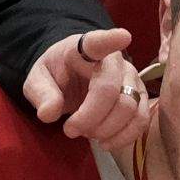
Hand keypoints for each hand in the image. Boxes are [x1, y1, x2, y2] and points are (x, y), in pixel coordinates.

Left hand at [22, 28, 148, 148]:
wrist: (72, 78)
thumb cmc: (57, 74)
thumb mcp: (37, 80)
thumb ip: (41, 93)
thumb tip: (48, 113)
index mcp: (85, 48)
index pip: (99, 42)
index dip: (111, 40)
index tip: (123, 37)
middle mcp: (115, 60)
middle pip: (112, 91)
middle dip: (90, 118)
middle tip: (69, 130)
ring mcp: (132, 78)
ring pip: (130, 108)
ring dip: (106, 129)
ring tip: (87, 135)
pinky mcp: (140, 97)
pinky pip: (141, 120)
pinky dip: (124, 137)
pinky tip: (106, 143)